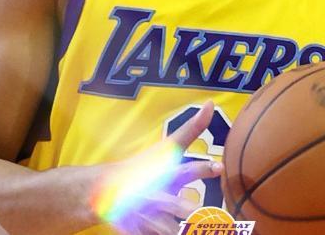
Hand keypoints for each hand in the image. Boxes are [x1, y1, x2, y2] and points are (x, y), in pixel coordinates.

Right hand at [90, 100, 221, 234]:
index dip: (202, 168)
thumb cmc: (146, 167)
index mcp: (166, 173)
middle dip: (192, 211)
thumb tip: (210, 103)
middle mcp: (157, 194)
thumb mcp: (167, 149)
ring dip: (186, 230)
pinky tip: (187, 234)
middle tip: (212, 215)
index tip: (219, 167)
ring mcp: (148, 217)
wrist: (105, 191)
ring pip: (170, 230)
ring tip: (209, 229)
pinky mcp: (140, 232)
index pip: (185, 168)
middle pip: (177, 205)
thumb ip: (191, 130)